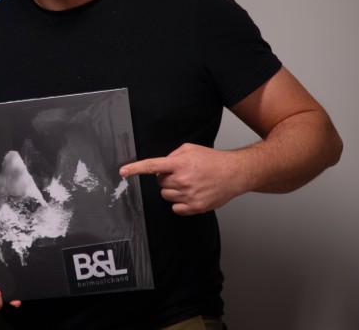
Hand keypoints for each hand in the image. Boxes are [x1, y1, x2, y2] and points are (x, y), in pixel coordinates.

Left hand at [119, 143, 246, 214]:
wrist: (235, 173)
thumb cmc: (213, 160)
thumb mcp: (190, 149)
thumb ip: (172, 156)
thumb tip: (161, 166)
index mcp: (180, 164)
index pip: (152, 166)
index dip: (135, 168)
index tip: (123, 171)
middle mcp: (183, 180)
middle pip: (159, 183)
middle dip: (166, 178)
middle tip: (181, 174)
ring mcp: (189, 195)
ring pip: (166, 195)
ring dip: (172, 190)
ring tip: (188, 183)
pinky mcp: (196, 207)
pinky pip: (175, 208)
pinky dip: (179, 202)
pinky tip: (190, 194)